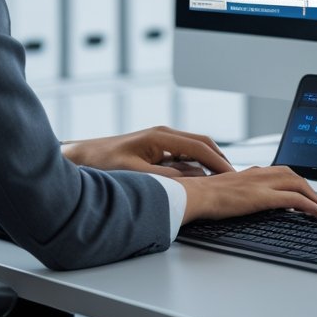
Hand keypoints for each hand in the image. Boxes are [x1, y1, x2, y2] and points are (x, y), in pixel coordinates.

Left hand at [60, 126, 232, 177]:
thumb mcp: (134, 173)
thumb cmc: (102, 163)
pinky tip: (201, 179)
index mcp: (160, 137)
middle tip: (236, 178)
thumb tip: (189, 181)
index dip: (218, 162)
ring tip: (224, 181)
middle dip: (220, 160)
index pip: (199, 147)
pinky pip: (183, 155)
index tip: (233, 176)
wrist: (80, 157)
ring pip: (194, 150)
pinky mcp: (156, 149)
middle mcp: (163, 135)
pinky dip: (196, 166)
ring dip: (209, 163)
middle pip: (202, 144)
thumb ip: (163, 177)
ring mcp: (160, 141)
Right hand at [177, 166, 316, 222]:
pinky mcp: (262, 197)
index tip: (302, 192)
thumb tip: (244, 202)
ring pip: (298, 184)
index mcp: (250, 172)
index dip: (295, 181)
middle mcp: (259, 174)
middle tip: (316, 202)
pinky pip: (294, 199)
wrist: (195, 195)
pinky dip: (309, 205)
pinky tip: (316, 213)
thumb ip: (238, 192)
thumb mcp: (224, 190)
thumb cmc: (203, 195)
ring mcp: (262, 184)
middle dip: (309, 188)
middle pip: (293, 175)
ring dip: (313, 196)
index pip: (280, 172)